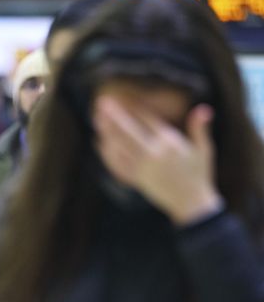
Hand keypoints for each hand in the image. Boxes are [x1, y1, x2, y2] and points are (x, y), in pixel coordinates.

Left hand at [93, 95, 222, 224]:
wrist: (190, 203)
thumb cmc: (199, 174)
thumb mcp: (204, 150)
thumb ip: (199, 128)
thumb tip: (203, 108)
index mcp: (169, 143)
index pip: (147, 120)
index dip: (134, 107)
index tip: (122, 98)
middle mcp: (153, 154)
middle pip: (128, 131)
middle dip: (114, 116)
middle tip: (102, 102)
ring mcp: (142, 167)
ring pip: (119, 146)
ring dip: (106, 131)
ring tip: (96, 118)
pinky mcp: (136, 179)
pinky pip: (117, 164)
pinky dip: (106, 152)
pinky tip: (99, 142)